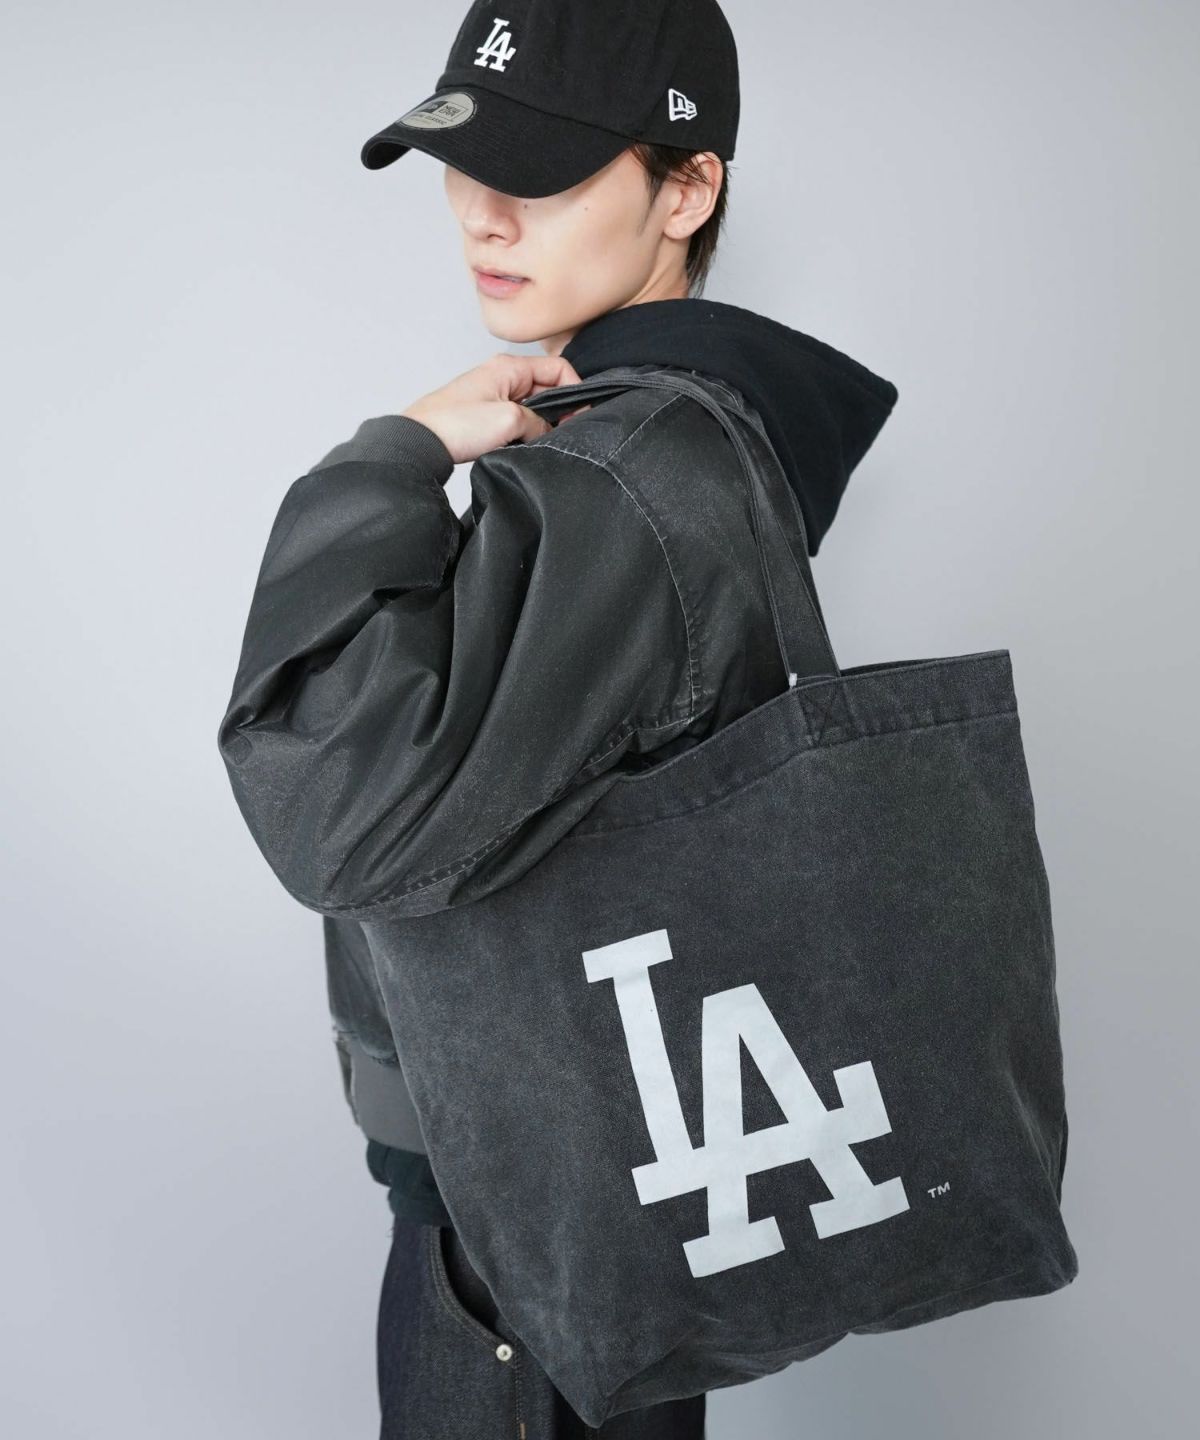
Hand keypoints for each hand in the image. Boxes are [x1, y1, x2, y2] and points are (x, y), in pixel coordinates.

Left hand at [402, 353, 591, 464]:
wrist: (420, 443)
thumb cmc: (454, 425)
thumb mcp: (510, 420)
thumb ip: (540, 423)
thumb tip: (548, 431)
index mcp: (509, 366)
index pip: (559, 368)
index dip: (575, 391)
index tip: (578, 416)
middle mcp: (503, 376)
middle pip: (549, 388)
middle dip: (560, 410)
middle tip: (561, 433)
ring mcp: (494, 396)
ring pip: (534, 407)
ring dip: (541, 424)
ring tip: (536, 440)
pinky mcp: (486, 416)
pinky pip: (518, 420)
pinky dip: (525, 432)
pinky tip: (521, 445)